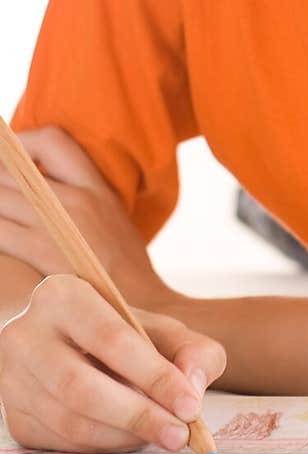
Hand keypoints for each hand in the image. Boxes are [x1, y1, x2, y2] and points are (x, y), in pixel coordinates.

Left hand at [0, 126, 167, 307]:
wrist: (146, 313)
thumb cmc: (123, 275)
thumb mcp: (112, 220)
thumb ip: (79, 199)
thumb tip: (37, 189)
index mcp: (97, 187)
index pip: (51, 140)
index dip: (20, 144)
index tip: (6, 161)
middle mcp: (80, 198)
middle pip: (13, 171)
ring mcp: (62, 223)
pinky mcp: (45, 251)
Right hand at [0, 273, 225, 453]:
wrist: (74, 348)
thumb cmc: (124, 338)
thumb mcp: (163, 331)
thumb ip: (192, 351)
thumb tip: (192, 386)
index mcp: (63, 296)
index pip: (111, 339)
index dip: (154, 376)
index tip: (189, 405)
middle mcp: (26, 335)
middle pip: (82, 387)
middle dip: (139, 416)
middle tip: (178, 434)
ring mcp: (13, 379)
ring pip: (70, 421)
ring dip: (123, 436)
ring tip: (161, 434)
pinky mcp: (15, 418)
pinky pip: (62, 443)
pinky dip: (104, 446)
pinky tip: (129, 436)